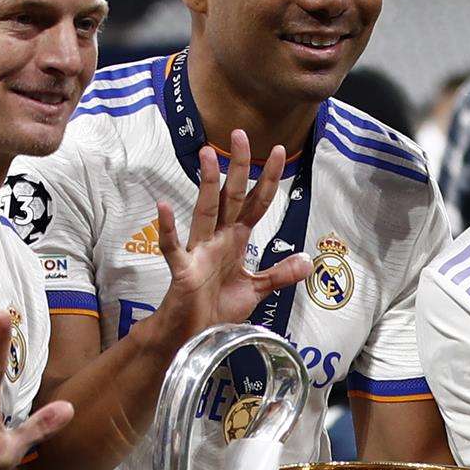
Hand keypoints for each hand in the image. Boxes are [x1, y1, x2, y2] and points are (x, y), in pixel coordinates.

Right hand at [149, 131, 308, 339]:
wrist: (192, 336)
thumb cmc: (216, 309)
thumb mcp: (255, 290)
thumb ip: (279, 274)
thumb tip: (306, 261)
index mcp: (235, 241)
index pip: (256, 204)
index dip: (268, 179)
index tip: (278, 151)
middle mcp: (218, 239)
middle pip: (231, 197)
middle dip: (238, 167)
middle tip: (240, 134)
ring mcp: (199, 252)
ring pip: (204, 211)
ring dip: (206, 184)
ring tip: (207, 155)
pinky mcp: (183, 269)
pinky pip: (173, 246)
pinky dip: (168, 229)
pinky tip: (163, 208)